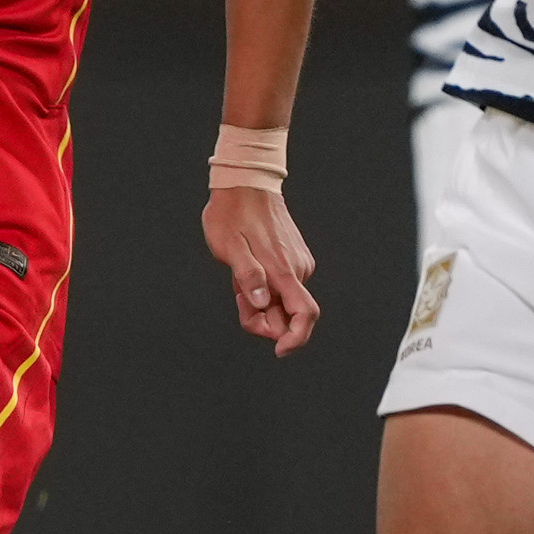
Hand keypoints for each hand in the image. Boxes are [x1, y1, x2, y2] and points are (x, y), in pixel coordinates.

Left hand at [203, 184, 318, 355]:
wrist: (245, 183)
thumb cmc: (231, 215)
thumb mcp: (229, 248)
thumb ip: (247, 277)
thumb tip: (264, 303)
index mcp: (283, 270)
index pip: (304, 315)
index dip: (295, 339)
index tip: (278, 350)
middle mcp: (298, 269)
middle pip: (288, 314)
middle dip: (264, 318)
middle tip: (237, 298)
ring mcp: (299, 262)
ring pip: (283, 300)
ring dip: (261, 302)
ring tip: (238, 277)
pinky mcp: (295, 257)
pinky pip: (283, 286)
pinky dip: (265, 289)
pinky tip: (248, 270)